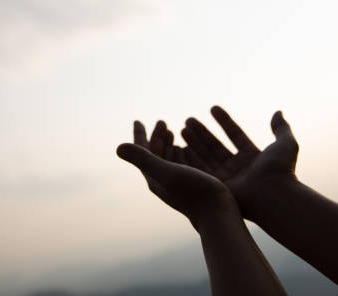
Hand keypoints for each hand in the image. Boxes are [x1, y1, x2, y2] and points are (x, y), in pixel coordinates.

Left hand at [116, 120, 236, 229]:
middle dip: (156, 137)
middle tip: (161, 122)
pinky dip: (180, 152)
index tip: (138, 120)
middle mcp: (164, 182)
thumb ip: (143, 159)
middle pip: (155, 155)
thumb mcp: (167, 172)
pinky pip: (182, 165)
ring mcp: (178, 184)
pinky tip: (186, 148)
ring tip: (170, 131)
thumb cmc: (194, 194)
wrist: (219, 216)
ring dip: (167, 144)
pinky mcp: (192, 185)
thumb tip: (118, 147)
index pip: (142, 153)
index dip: (139, 135)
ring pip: (169, 160)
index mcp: (154, 178)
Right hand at [181, 106, 298, 218]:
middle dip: (203, 133)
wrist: (274, 196)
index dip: (224, 121)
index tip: (212, 108)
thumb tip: (278, 112)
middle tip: (189, 120)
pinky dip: (190, 158)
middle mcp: (238, 167)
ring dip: (194, 142)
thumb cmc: (281, 171)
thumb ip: (281, 128)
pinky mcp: (217, 186)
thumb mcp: (285, 144)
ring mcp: (227, 177)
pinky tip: (180, 145)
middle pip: (217, 146)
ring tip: (182, 128)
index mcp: (253, 156)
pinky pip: (201, 169)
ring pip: (207, 156)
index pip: (235, 134)